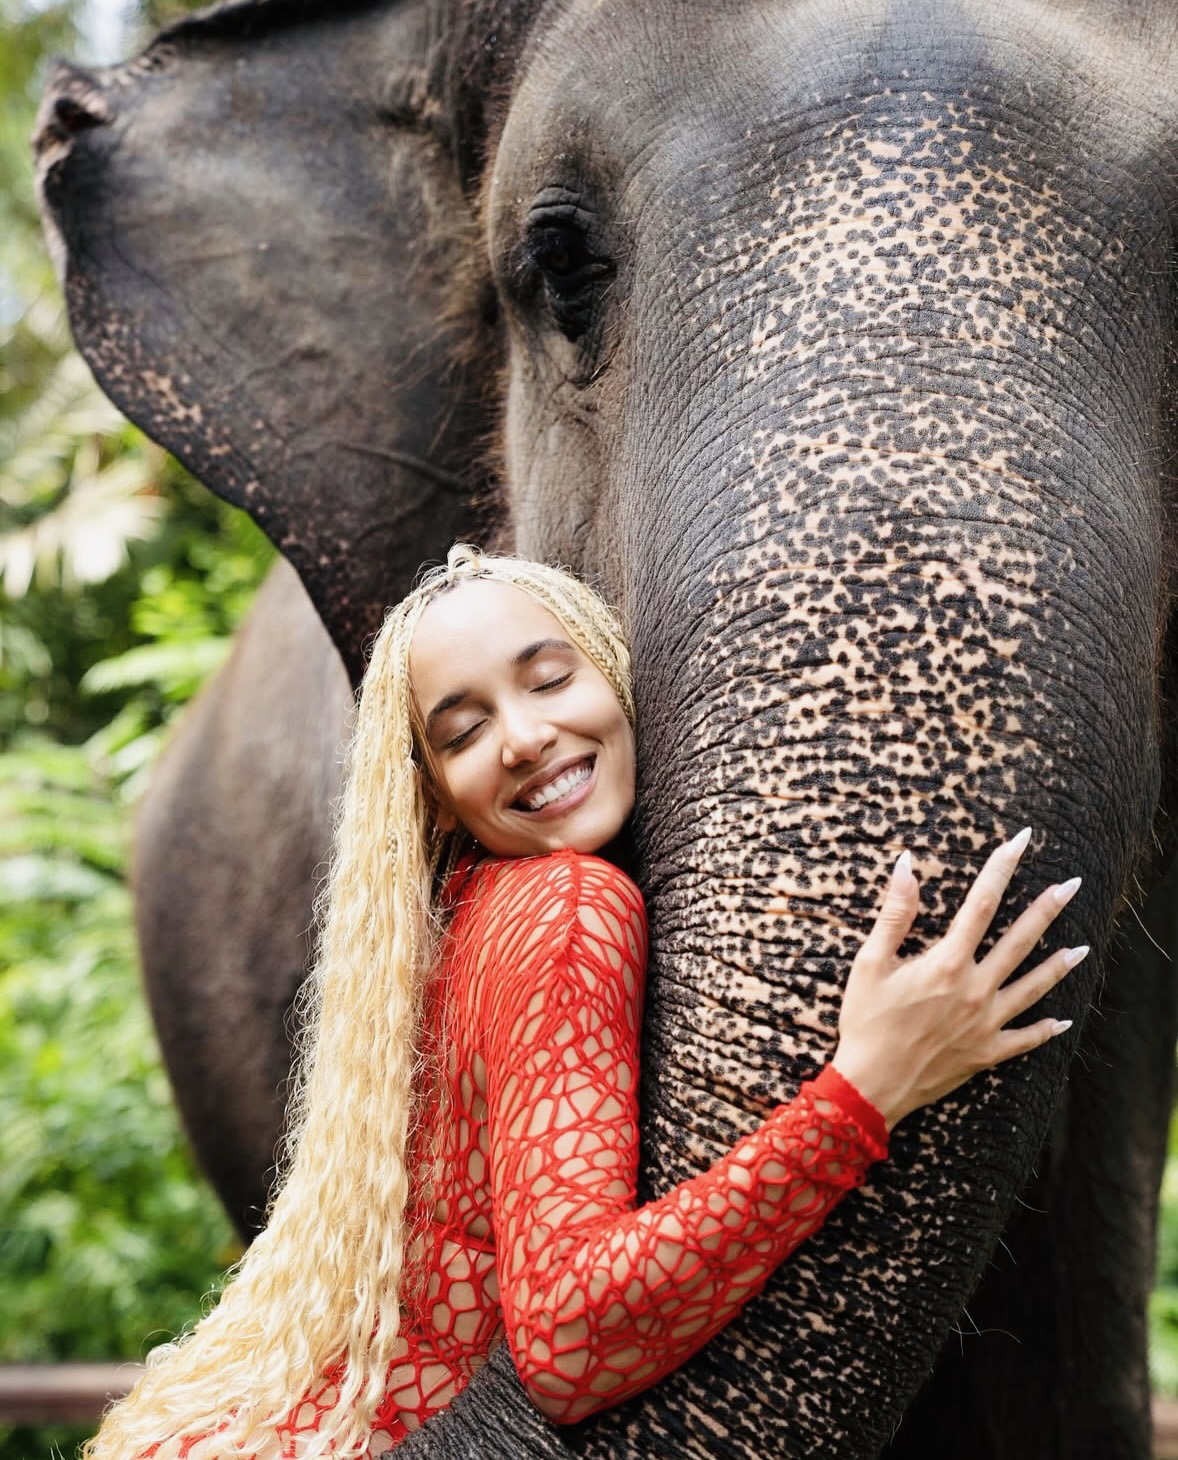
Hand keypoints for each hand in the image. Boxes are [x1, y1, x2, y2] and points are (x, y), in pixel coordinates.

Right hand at [831, 828, 1085, 1130]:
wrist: (871, 1085)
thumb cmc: (865, 1021)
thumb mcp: (870, 963)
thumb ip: (894, 914)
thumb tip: (906, 866)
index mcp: (947, 963)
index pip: (981, 904)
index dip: (1001, 869)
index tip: (1020, 843)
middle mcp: (975, 990)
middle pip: (1020, 941)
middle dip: (1048, 909)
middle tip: (1074, 885)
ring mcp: (986, 1023)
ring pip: (1033, 988)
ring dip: (1059, 966)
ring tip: (1084, 947)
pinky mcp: (987, 1053)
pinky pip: (1025, 1039)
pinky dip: (1046, 1029)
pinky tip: (1064, 1020)